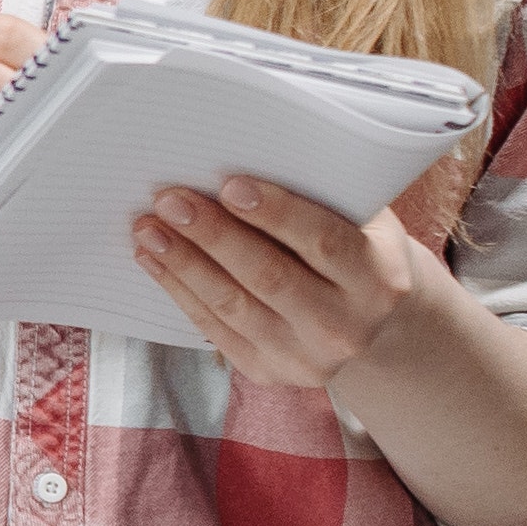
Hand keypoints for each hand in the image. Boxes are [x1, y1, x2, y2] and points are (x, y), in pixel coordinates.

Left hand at [130, 173, 448, 393]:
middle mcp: (344, 324)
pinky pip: (215, 328)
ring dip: (184, 263)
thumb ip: (322, 196)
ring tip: (148, 227)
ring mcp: (306, 356)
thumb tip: (244, 155)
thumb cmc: (360, 252)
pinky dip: (179, 291)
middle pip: (269, 275)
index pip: (322, 240)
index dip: (275, 212)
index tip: (229, 184)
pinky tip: (154, 259)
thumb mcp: (365, 222)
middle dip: (214, 235)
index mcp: (378, 277)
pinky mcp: (269, 370)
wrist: (378, 328)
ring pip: (233, 305)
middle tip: (170, 200)